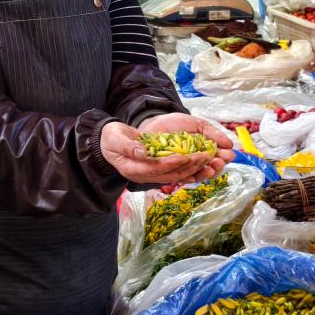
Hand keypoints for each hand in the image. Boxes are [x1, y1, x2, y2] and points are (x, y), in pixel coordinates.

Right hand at [100, 121, 216, 185]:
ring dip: (192, 168)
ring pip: (175, 175)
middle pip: (170, 174)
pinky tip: (201, 165)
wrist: (106, 144)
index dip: (173, 163)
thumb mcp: (115, 139)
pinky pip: (174, 172)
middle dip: (189, 166)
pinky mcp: (155, 170)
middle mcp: (144, 175)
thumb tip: (143, 152)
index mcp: (133, 169)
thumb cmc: (110, 139)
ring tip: (208, 159)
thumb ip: (129, 146)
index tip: (187, 156)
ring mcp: (150, 174)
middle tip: (206, 157)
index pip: (156, 167)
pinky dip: (188, 169)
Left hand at [137, 113, 235, 181]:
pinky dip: (188, 177)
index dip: (224, 158)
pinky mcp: (171, 172)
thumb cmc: (175, 124)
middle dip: (217, 167)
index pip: (218, 158)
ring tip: (210, 169)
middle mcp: (196, 162)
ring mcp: (184, 168)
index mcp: (204, 151)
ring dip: (205, 174)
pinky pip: (181, 178)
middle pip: (210, 169)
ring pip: (198, 175)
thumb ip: (212, 133)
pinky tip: (193, 174)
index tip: (228, 155)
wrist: (152, 123)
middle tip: (219, 162)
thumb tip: (230, 144)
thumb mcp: (197, 124)